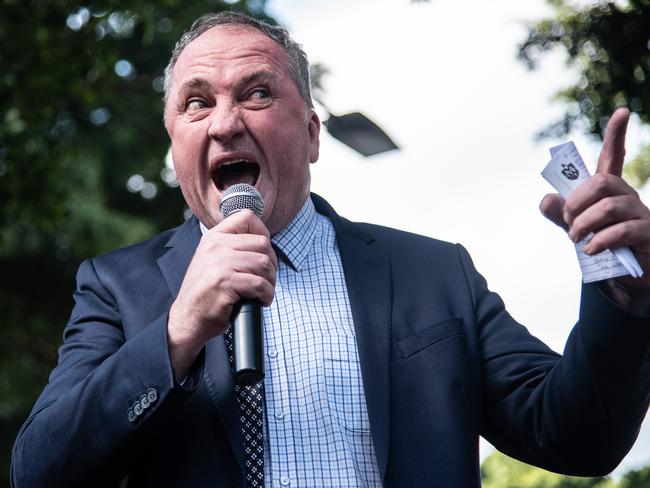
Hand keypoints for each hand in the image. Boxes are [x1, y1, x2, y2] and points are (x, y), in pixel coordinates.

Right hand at [167, 210, 277, 378]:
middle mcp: (215, 246)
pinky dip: (266, 295)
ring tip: (263, 292)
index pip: (247, 217)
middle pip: (262, 243)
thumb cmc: (207, 292)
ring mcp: (219, 264)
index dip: (263, 233)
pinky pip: (260, 284)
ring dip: (270, 281)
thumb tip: (264, 240)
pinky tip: (260, 301)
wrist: (187, 318)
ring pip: (264, 263)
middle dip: (271, 263)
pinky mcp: (225, 283)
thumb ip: (233, 246)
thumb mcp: (213, 260)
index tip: (263, 253)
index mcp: (214, 237)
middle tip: (266, 279)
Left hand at [540, 108, 649, 310]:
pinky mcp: (647, 234)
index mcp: (609, 189)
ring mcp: (640, 214)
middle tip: (568, 221)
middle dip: (576, 201)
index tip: (622, 111)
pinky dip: (599, 240)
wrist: (624, 274)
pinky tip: (590, 248)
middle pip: (601, 182)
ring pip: (608, 206)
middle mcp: (627, 195)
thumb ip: (559, 213)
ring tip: (576, 237)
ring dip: (584, 223)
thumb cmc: (600, 242)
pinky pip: (621, 231)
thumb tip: (546, 199)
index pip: (613, 156)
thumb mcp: (574, 227)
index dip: (616, 134)